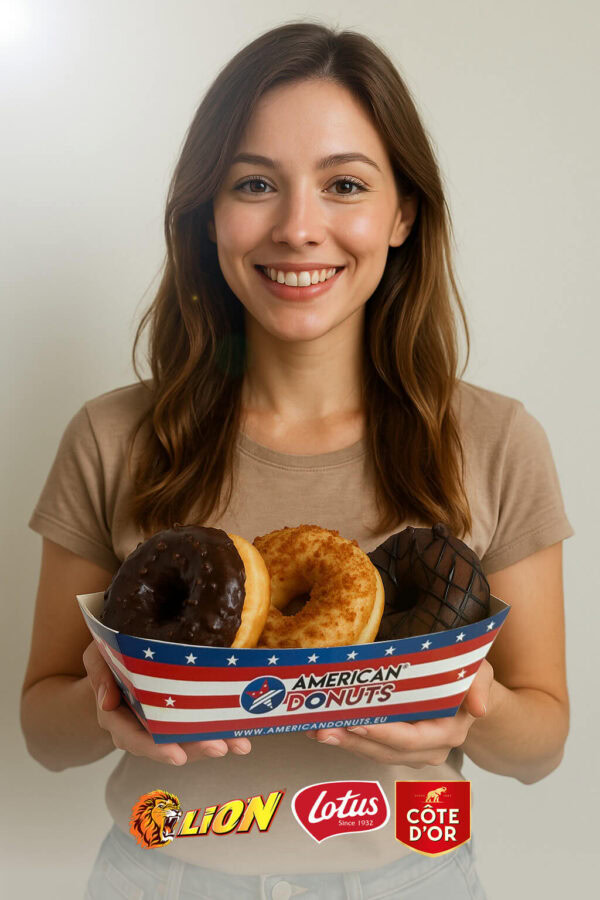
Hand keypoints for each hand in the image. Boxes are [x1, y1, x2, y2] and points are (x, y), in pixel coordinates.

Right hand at [82, 639, 251, 764]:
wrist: (123, 652)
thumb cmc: (109, 653)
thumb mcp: (97, 655)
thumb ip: (99, 674)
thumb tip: (107, 702)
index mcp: (117, 716)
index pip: (132, 737)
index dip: (154, 748)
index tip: (177, 756)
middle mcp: (140, 726)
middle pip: (167, 745)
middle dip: (194, 749)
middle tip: (219, 747)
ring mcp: (161, 723)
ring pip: (187, 741)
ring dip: (214, 743)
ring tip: (239, 744)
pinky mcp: (180, 715)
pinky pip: (198, 727)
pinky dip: (220, 731)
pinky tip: (241, 735)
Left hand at [305, 659, 493, 766]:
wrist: (466, 691)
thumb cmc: (468, 677)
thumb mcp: (480, 673)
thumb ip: (480, 685)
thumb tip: (479, 709)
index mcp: (447, 733)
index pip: (410, 739)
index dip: (382, 733)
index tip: (356, 723)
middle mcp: (429, 750)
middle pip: (385, 750)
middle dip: (352, 741)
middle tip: (321, 728)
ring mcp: (411, 752)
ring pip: (373, 752)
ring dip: (344, 742)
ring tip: (315, 729)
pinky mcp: (395, 746)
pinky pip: (369, 745)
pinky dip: (346, 737)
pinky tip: (321, 726)